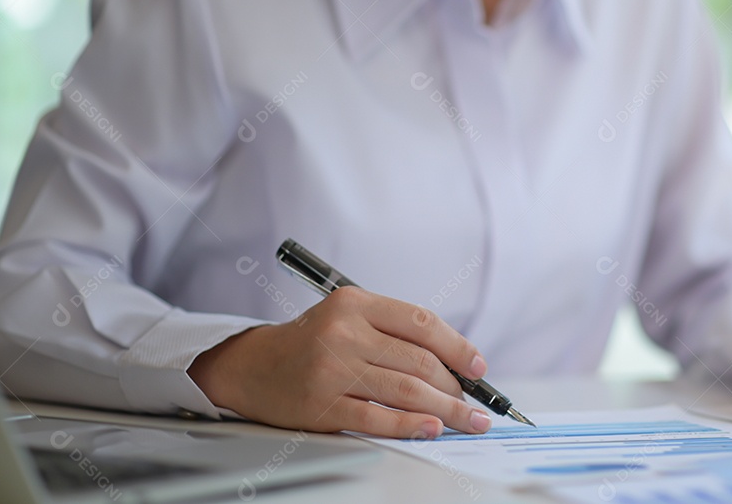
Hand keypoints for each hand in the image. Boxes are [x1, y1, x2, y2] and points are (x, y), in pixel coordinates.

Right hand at [188, 287, 491, 437]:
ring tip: (467, 421)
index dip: (458, 347)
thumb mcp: (350, 317)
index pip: (422, 322)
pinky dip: (410, 425)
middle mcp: (344, 332)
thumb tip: (454, 363)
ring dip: (446, 410)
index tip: (478, 368)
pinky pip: (377, 417)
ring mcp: (332, 369)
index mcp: (356, 303)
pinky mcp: (322, 404)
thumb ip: (395, 331)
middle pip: (419, 361)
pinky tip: (432, 429)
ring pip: (406, 390)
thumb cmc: (313, 342)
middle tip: (472, 403)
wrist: (253, 366)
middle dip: (455, 387)